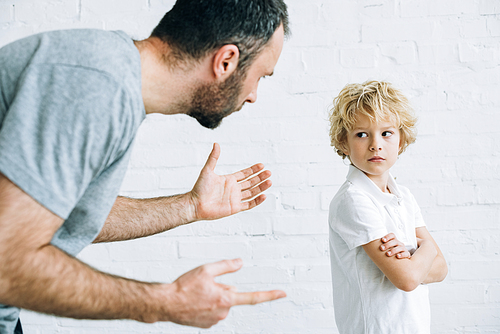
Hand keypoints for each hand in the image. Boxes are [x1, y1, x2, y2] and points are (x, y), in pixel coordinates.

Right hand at [163, 259, 285, 327]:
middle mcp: (223, 312)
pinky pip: (212, 311)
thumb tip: (240, 263)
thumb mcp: (206, 269)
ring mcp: (215, 320)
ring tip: (196, 294)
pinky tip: (195, 301)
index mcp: (226, 298)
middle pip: (230, 295)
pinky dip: (206, 305)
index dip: (269, 295)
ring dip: (213, 296)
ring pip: (221, 303)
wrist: (166, 304)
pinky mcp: (207, 325)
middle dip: (222, 288)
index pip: (253, 297)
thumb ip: (226, 266)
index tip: (282, 293)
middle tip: (204, 285)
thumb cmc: (184, 287)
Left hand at [189, 143, 271, 220]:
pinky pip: (249, 205)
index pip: (245, 174)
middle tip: (269, 172)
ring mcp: (235, 199)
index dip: (253, 170)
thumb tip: (216, 144)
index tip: (262, 165)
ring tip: (270, 182)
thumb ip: (213, 158)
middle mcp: (233, 189)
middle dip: (260, 177)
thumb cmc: (199, 188)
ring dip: (261, 187)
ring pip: (252, 192)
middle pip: (251, 182)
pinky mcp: (234, 208)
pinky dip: (257, 201)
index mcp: (229, 180)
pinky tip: (264, 195)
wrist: (195, 204)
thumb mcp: (207, 170)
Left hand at [380, 233, 410, 258]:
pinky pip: (406, 254)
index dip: (387, 236)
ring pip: (400, 247)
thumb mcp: (385, 248)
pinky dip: (402, 255)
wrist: (399, 261)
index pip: (392, 235)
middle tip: (381, 248)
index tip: (382, 240)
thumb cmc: (390, 253)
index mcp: (394, 240)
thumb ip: (380, 245)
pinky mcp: (407, 255)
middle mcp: (399, 243)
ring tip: (387, 254)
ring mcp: (403, 249)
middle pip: (395, 241)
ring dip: (393, 250)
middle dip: (388, 244)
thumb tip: (368, 243)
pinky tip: (397, 256)